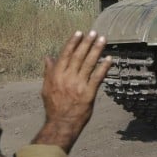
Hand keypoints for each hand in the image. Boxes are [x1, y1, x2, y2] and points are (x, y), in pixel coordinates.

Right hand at [33, 31, 111, 151]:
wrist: (61, 124)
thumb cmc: (54, 106)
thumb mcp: (46, 88)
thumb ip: (49, 71)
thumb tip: (48, 57)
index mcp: (56, 75)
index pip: (65, 55)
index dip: (73, 42)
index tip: (80, 33)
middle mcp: (67, 78)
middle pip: (79, 56)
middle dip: (87, 42)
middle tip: (94, 32)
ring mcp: (79, 85)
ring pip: (89, 63)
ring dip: (97, 50)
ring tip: (103, 39)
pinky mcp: (89, 93)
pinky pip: (98, 77)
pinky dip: (104, 67)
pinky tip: (109, 58)